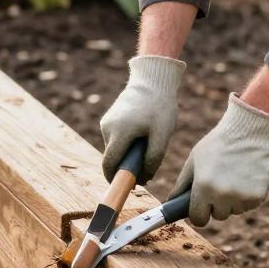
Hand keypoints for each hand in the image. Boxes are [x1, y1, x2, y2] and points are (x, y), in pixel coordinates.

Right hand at [100, 55, 184, 181]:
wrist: (153, 80)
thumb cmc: (160, 107)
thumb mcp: (162, 135)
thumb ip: (153, 159)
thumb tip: (144, 178)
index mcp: (119, 132)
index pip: (109, 164)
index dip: (114, 179)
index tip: (125, 187)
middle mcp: (108, 128)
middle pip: (112, 158)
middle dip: (126, 167)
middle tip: (146, 170)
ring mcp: (107, 122)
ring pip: (115, 148)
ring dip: (128, 153)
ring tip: (148, 144)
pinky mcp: (110, 117)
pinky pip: (116, 138)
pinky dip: (127, 143)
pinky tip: (142, 135)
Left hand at [169, 94, 268, 225]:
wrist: (250, 130)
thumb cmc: (219, 143)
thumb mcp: (195, 160)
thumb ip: (183, 183)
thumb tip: (172, 201)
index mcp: (203, 187)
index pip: (198, 219)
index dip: (199, 213)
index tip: (203, 207)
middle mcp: (221, 195)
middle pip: (218, 215)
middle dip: (218, 204)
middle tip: (221, 183)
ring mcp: (241, 197)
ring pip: (235, 210)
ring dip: (234, 200)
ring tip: (235, 176)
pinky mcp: (258, 196)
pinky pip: (250, 205)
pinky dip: (248, 195)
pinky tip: (247, 177)